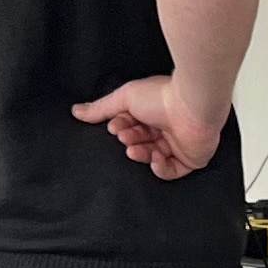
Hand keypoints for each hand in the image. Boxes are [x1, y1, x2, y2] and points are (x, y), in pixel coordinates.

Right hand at [71, 75, 224, 178]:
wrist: (191, 106)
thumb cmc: (161, 96)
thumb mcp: (124, 98)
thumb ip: (101, 108)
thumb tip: (76, 111)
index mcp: (152, 112)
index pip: (131, 127)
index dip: (121, 129)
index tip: (115, 127)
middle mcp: (165, 128)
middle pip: (140, 143)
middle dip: (130, 142)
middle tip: (125, 136)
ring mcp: (178, 145)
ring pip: (153, 158)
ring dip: (141, 155)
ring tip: (134, 148)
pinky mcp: (190, 159)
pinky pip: (171, 172)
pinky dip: (160, 168)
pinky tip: (156, 157)